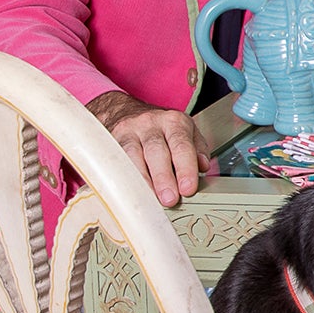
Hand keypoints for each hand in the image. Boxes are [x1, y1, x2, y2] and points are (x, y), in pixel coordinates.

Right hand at [88, 89, 214, 206]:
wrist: (125, 112)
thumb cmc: (160, 129)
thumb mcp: (184, 131)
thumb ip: (197, 149)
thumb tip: (203, 166)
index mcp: (174, 122)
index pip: (182, 145)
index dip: (185, 168)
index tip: (188, 189)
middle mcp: (150, 124)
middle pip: (156, 151)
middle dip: (164, 177)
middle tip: (170, 199)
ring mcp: (128, 132)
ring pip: (132, 156)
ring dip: (142, 181)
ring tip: (150, 200)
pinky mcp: (110, 140)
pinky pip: (115, 160)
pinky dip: (122, 178)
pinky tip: (129, 192)